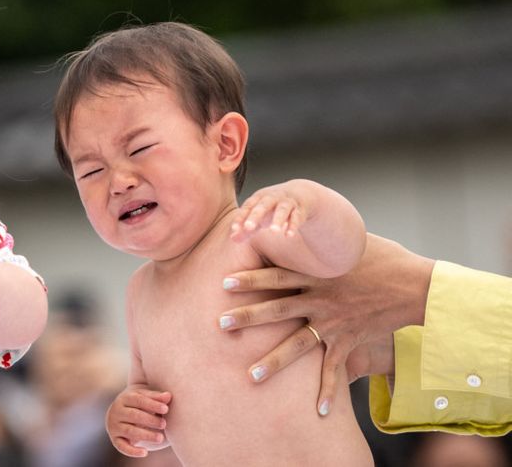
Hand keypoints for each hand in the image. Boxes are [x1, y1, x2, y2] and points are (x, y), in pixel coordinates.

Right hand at [106, 387, 171, 456]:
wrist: (121, 414)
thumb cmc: (139, 404)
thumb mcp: (146, 398)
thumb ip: (157, 397)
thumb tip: (168, 396)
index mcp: (125, 398)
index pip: (138, 400)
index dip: (152, 404)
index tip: (166, 409)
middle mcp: (117, 411)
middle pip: (134, 415)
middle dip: (150, 420)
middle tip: (164, 424)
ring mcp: (114, 426)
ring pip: (130, 431)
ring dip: (145, 435)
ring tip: (160, 438)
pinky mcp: (115, 439)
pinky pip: (122, 446)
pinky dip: (133, 451)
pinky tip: (145, 453)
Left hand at [219, 233, 432, 413]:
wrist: (415, 284)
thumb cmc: (383, 256)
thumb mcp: (348, 241)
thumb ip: (320, 241)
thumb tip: (300, 225)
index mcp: (318, 273)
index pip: (276, 274)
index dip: (250, 278)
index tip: (224, 282)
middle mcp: (321, 299)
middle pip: (278, 309)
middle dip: (248, 317)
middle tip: (220, 324)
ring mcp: (334, 322)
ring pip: (298, 345)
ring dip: (274, 361)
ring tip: (251, 375)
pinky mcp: (349, 340)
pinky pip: (335, 368)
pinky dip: (328, 390)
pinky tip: (318, 411)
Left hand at [230, 182, 307, 240]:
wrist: (299, 194)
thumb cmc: (272, 209)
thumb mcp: (258, 217)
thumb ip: (246, 229)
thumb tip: (233, 239)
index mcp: (258, 198)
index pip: (247, 207)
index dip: (240, 218)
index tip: (234, 229)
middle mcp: (272, 198)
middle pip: (263, 205)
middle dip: (255, 216)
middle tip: (248, 228)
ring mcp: (286, 202)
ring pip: (282, 210)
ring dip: (278, 220)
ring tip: (273, 232)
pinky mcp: (299, 210)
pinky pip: (296, 217)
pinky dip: (293, 226)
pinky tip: (289, 235)